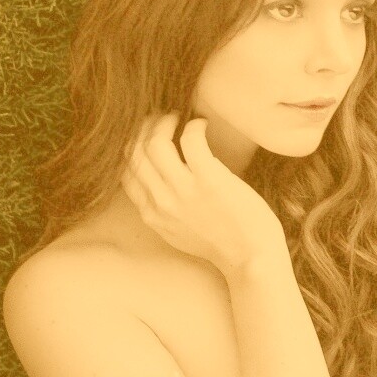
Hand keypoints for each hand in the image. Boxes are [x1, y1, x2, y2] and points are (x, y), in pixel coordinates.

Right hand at [120, 113, 286, 275]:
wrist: (251, 259)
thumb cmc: (223, 243)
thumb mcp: (179, 232)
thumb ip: (163, 209)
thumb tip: (160, 180)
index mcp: (151, 215)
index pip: (124, 171)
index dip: (132, 145)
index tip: (146, 134)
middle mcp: (161, 202)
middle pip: (134, 152)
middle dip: (144, 128)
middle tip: (161, 119)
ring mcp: (183, 191)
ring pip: (154, 143)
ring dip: (164, 122)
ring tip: (178, 118)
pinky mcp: (209, 181)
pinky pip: (190, 140)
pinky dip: (194, 126)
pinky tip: (202, 125)